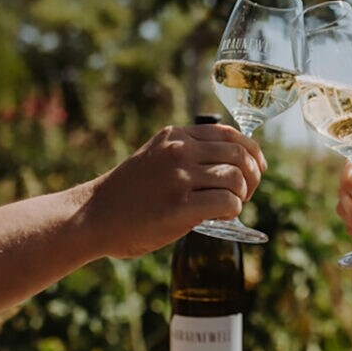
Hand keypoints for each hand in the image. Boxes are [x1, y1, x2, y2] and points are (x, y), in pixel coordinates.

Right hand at [79, 124, 266, 257]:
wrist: (92, 217)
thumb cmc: (128, 192)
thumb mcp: (156, 156)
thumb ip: (188, 153)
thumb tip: (232, 161)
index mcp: (175, 136)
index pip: (230, 134)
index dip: (252, 150)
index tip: (259, 166)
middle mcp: (179, 151)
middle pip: (239, 155)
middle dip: (253, 175)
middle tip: (246, 192)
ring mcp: (179, 177)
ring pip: (236, 178)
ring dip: (242, 195)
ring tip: (231, 205)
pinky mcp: (180, 206)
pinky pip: (228, 203)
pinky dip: (233, 211)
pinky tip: (222, 217)